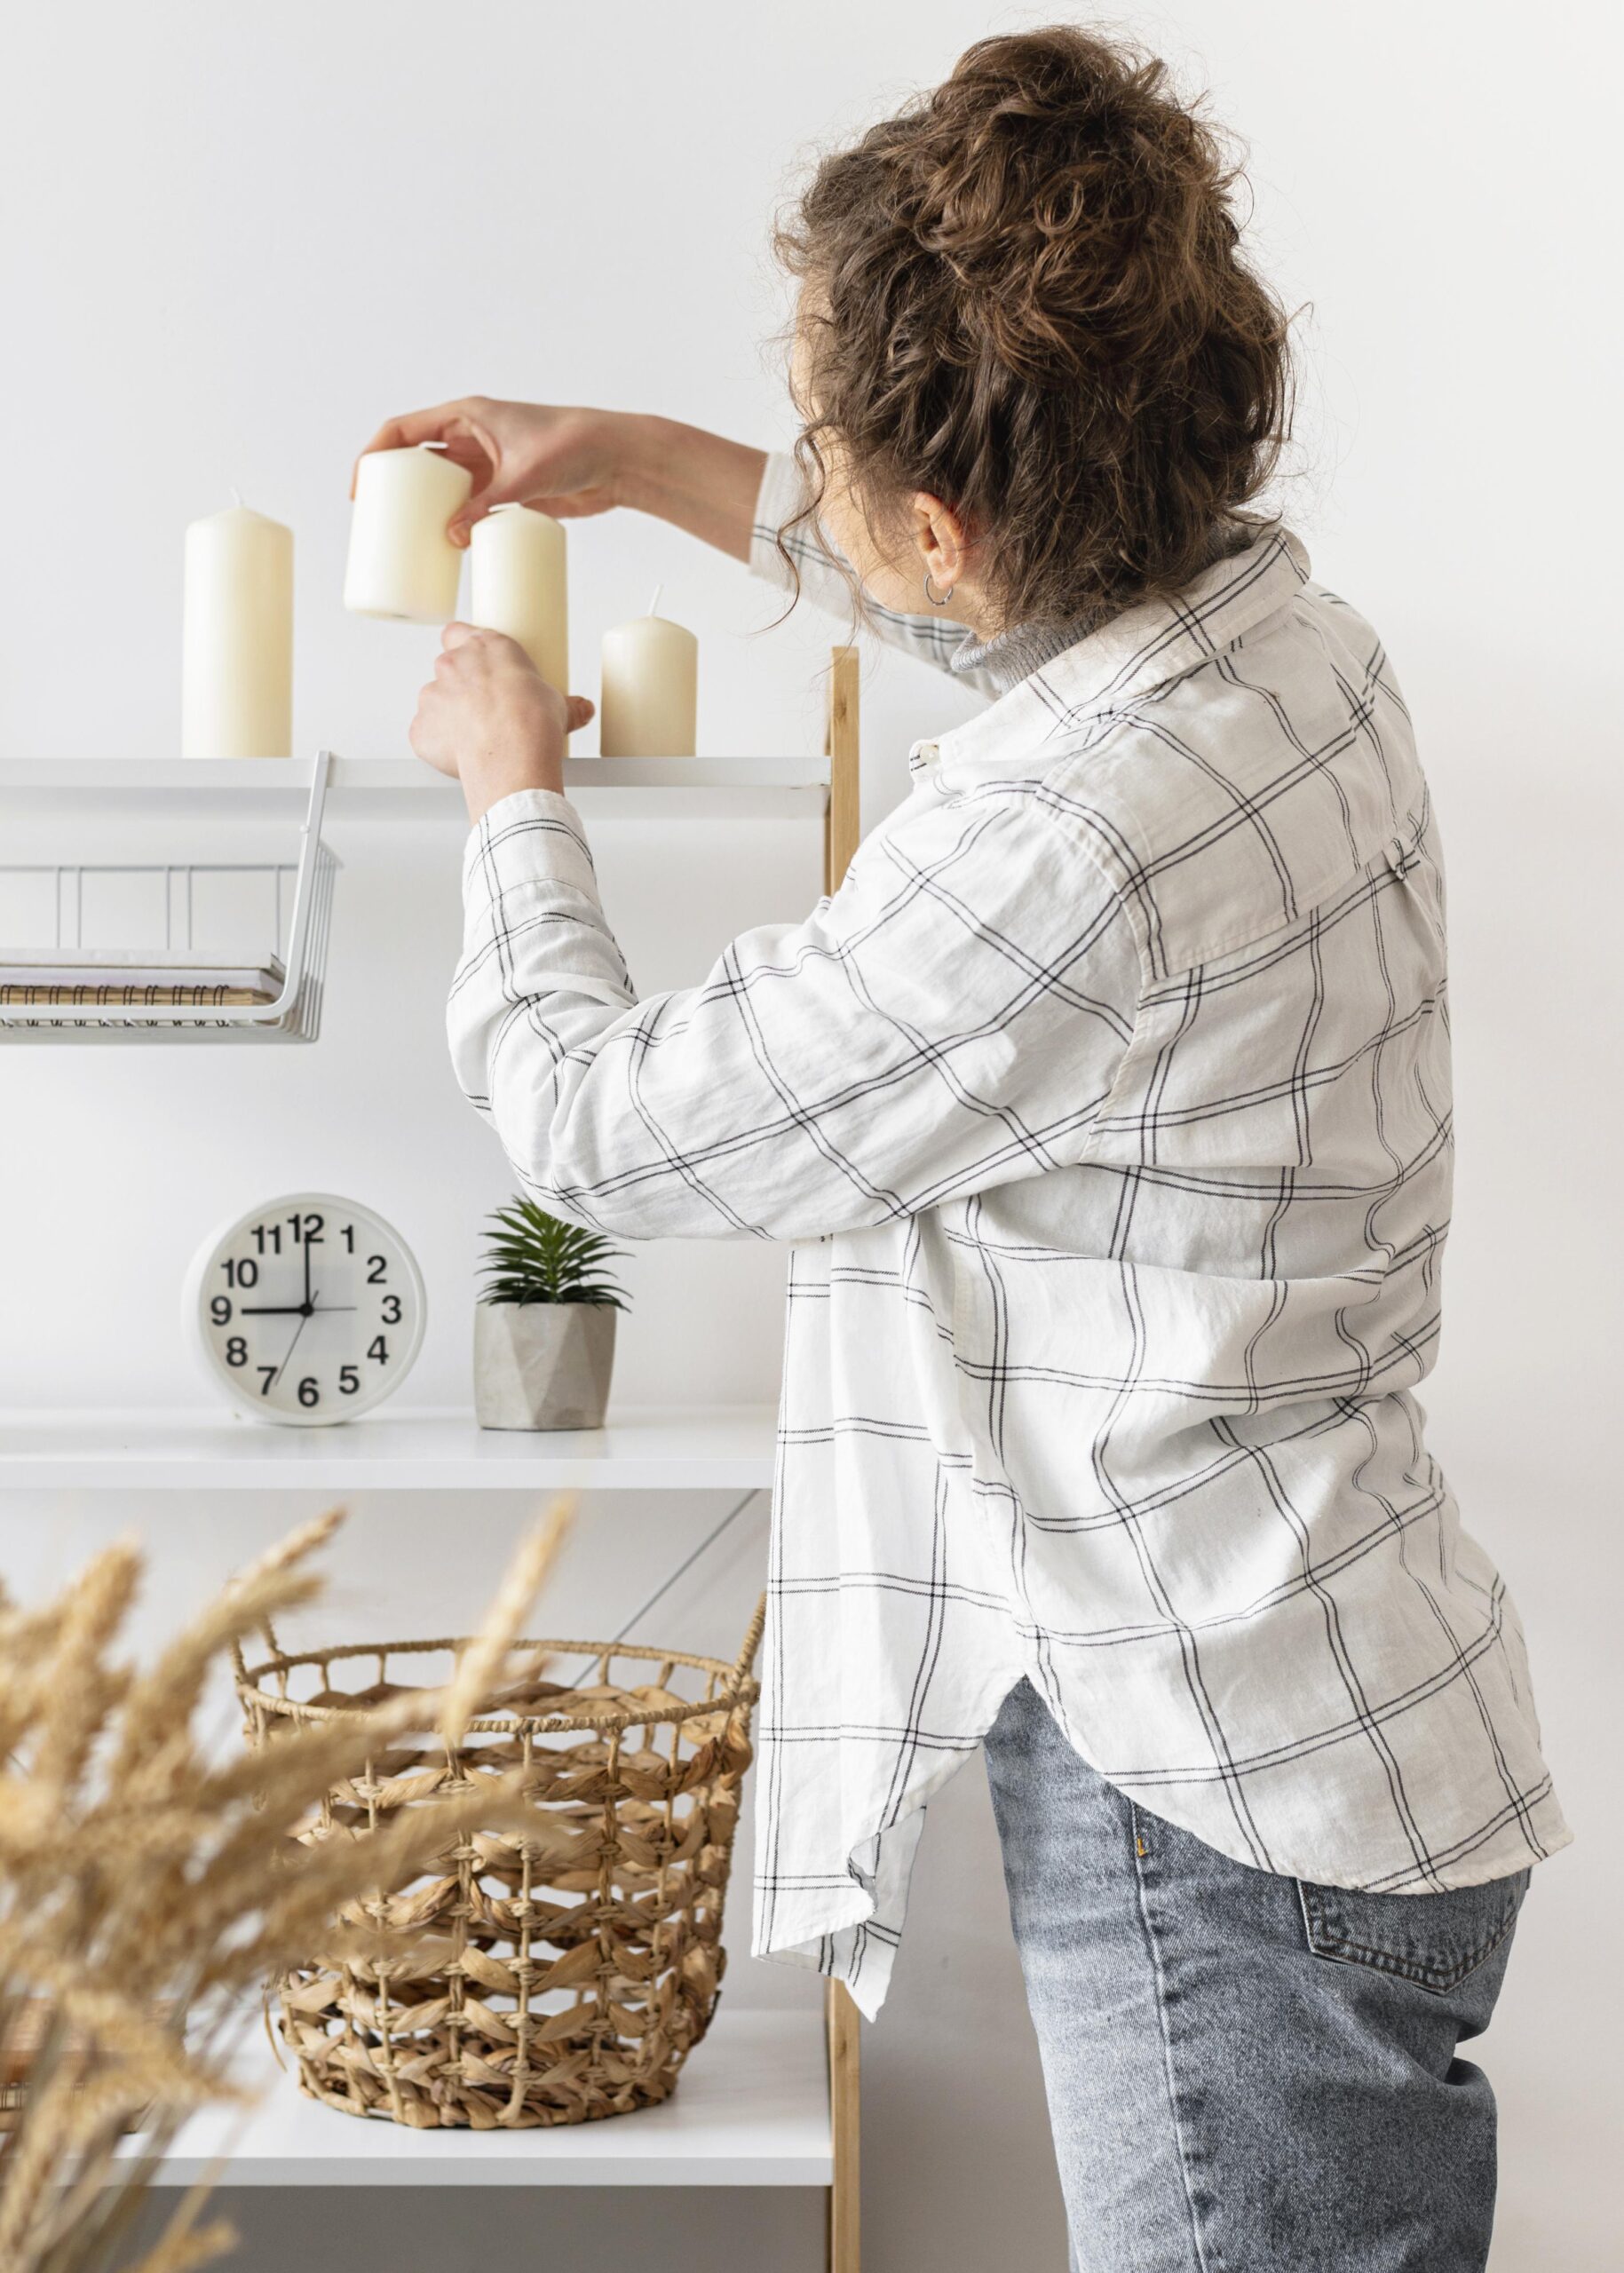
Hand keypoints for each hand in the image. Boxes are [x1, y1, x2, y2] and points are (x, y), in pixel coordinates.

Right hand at [352, 398, 635, 548]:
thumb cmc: (574, 447)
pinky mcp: (506, 489)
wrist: (616, 460)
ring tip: (404, 540)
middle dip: (395, 488)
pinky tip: (444, 545)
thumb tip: (450, 538)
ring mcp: (488, 464)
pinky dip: (455, 522)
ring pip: (442, 486)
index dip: (375, 455)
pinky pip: (469, 506)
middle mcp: (472, 437)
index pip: (404, 430)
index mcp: (466, 415)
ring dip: (424, 508)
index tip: (361, 488)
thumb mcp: (523, 477)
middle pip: (418, 460)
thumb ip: (485, 506)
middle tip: (377, 523)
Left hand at [410, 623, 595, 822]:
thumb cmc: (533, 722)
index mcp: (486, 647)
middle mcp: (453, 664)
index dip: (464, 646)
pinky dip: (440, 745)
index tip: (477, 662)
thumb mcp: (559, 707)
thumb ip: (567, 706)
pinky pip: (426, 734)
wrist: (510, 756)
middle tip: (486, 710)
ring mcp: (432, 695)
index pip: (458, 632)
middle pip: (448, 668)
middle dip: (462, 687)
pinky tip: (462, 756)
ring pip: (436, 702)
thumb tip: (582, 710)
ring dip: (450, 716)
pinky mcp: (420, 728)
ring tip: (478, 739)